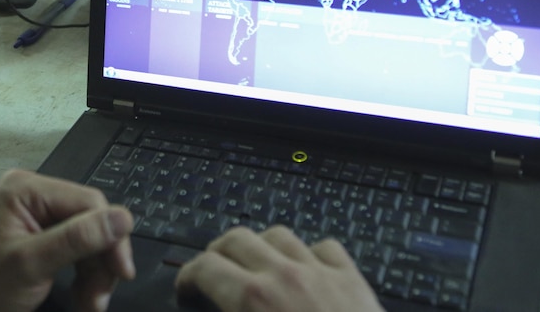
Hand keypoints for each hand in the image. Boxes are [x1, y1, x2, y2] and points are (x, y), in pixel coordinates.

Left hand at [0, 169, 133, 311]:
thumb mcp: (32, 264)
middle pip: (90, 220)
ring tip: (90, 304)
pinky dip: (82, 273)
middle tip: (100, 299)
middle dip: (100, 261)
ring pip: (87, 237)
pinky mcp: (38, 233)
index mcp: (27, 189)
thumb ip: (78, 239)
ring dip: (94, 272)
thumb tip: (124, 218)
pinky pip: (74, 247)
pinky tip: (83, 296)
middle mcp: (33, 193)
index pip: (89, 203)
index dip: (111, 236)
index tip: (122, 273)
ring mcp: (35, 213)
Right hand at [174, 226, 382, 311]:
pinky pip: (325, 248)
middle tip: (214, 275)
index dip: (188, 278)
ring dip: (260, 248)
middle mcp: (284, 276)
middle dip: (218, 255)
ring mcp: (321, 273)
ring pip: (278, 235)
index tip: (187, 292)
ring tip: (256, 267)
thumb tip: (214, 309)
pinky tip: (306, 271)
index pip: (204, 267)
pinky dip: (309, 254)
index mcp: (252, 299)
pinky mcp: (352, 281)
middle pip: (236, 239)